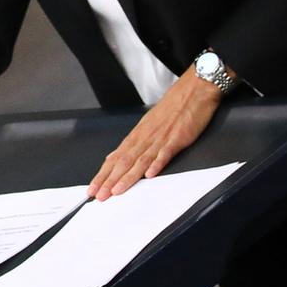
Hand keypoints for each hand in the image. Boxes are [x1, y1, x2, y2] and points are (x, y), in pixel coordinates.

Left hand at [87, 70, 224, 199]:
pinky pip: (165, 152)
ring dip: (128, 177)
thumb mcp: (147, 125)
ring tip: (117, 191)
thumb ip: (133, 144)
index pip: (115, 158)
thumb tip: (114, 158)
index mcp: (137, 136)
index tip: (93, 190)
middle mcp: (144, 138)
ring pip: (140, 160)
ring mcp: (160, 138)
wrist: (193, 90)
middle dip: (109, 180)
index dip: (103, 175)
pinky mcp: (178, 137)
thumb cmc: (171, 109)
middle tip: (99, 196)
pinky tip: (149, 175)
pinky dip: (157, 164)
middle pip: (123, 162)